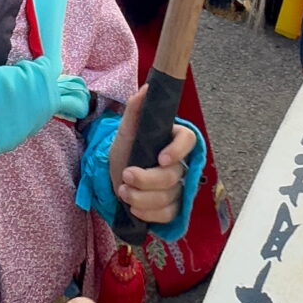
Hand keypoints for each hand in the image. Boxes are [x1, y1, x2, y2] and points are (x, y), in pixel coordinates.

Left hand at [109, 88, 196, 224]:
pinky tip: (133, 209)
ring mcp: (178, 187)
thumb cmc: (125, 148)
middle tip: (126, 176)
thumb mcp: (126, 128)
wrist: (114, 174)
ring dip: (142, 198)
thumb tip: (148, 88)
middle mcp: (180, 164)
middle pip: (173, 176)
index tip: (160, 158)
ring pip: (168, 197)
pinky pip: (168, 215)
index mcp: (173, 139)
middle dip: (146, 179)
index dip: (178, 150)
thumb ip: (136, 108)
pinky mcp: (172, 207)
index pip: (188, 140)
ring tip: (123, 191)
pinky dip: (148, 214)